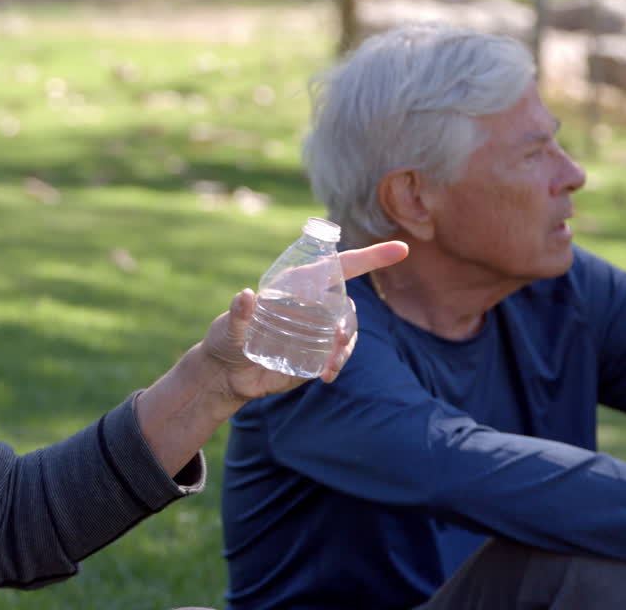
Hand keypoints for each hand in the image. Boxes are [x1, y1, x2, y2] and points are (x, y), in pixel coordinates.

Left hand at [199, 240, 409, 404]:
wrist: (227, 375)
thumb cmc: (224, 342)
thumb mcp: (227, 329)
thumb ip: (237, 315)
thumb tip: (245, 295)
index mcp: (295, 286)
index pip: (337, 267)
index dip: (370, 257)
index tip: (401, 250)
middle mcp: (311, 304)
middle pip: (347, 303)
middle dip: (349, 321)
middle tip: (337, 340)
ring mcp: (316, 329)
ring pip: (348, 330)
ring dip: (346, 346)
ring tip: (329, 364)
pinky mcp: (316, 352)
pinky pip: (339, 354)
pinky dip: (338, 362)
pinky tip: (326, 375)